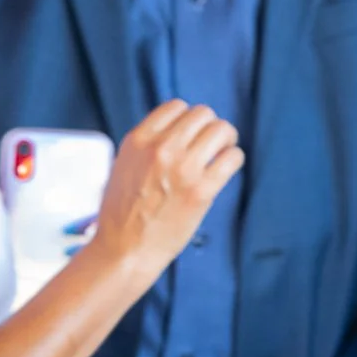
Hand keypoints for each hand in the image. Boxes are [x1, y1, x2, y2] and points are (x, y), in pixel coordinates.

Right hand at [85, 101, 244, 280]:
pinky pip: (232, 157)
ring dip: (226, 140)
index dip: (189, 119)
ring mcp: (183, 168)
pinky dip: (233, 159)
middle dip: (210, 126)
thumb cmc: (123, 212)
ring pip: (222, 130)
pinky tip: (225, 169)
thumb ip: (148, 145)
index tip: (191, 134)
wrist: (124, 250)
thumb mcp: (125, 165)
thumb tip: (179, 130)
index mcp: (139, 140)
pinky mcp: (202, 190)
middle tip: (212, 143)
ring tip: (221, 154)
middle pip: (204, 114)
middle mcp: (161, 148)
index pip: (177, 106)